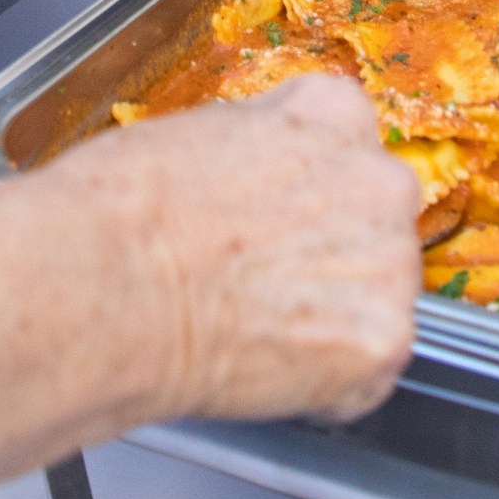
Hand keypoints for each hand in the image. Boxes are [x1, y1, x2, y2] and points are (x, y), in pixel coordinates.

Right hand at [80, 76, 420, 421]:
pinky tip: (265, 367)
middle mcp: (379, 180)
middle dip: (330, 253)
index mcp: (334, 114)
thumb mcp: (198, 134)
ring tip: (253, 328)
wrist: (108, 286)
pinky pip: (366, 372)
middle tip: (260, 282)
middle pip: (373, 222)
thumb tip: (260, 190)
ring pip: (376, 299)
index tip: (272, 219)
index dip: (302, 192)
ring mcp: (390, 264)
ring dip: (331, 319)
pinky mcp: (382, 341)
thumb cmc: (124, 213)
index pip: (347, 145)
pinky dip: (325, 384)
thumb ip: (260, 155)